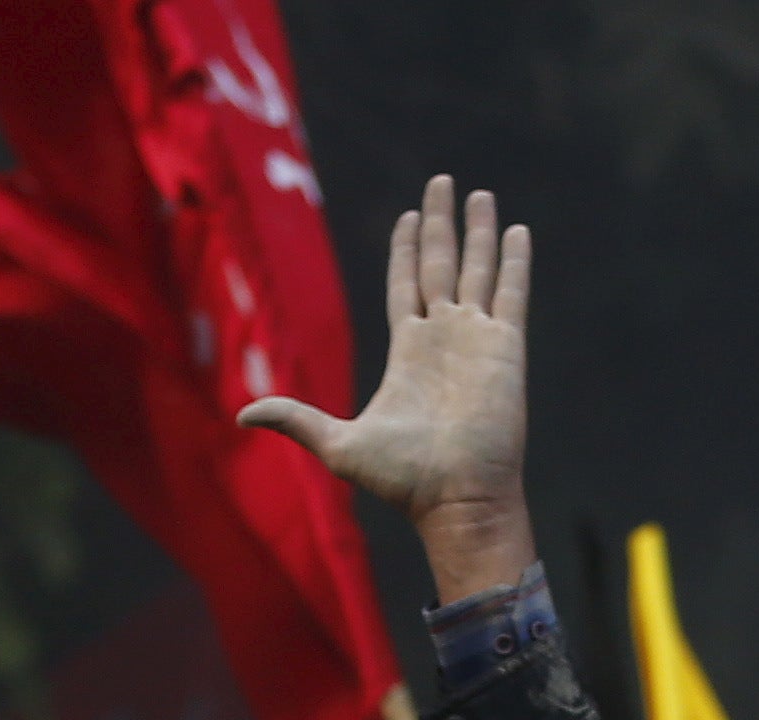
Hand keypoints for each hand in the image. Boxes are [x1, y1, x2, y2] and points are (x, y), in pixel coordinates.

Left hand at [242, 177, 533, 602]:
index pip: (406, 285)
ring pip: (477, 269)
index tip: (410, 216)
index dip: (406, 249)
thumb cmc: (403, 479)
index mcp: (408, 351)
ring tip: (480, 193)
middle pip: (440, 264)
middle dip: (441, 223)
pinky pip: (510, 294)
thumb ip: (296, 419)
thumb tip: (242, 415)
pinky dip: (514, 263)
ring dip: (479, 232)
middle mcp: (444, 337)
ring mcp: (476, 340)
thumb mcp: (338, 444)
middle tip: (443, 182)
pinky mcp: (505, 348)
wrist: (456, 498)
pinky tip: (515, 231)